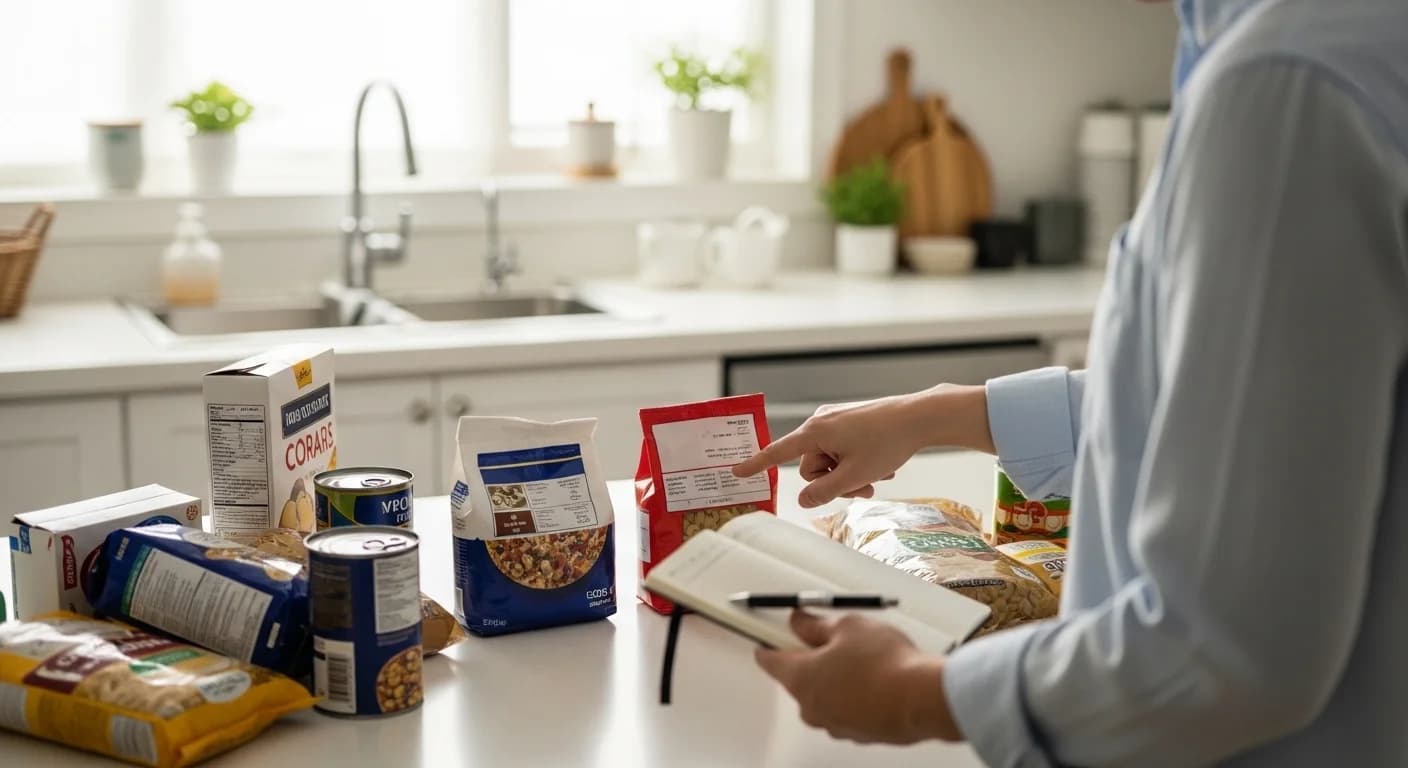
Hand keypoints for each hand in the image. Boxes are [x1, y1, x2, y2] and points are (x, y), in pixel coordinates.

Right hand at [733, 384, 992, 507]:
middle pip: (811, 466)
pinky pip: (843, 448)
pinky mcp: (850, 420)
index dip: (756, 464)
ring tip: (876, 476)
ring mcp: (836, 420)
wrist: (920, 416)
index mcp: (815, 432)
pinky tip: (880, 463)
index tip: (737, 472)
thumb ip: (824, 492)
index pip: (777, 453)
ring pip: (830, 460)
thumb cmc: (887, 443)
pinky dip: (857, 461)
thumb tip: (803, 499)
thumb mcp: (854, 475)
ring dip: (849, 474)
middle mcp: (820, 422)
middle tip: (862, 487)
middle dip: (833, 481)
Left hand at [755, 610, 961, 743]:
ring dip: (836, 677)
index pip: (769, 660)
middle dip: (811, 658)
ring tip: (864, 658)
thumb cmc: (885, 664)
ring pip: (825, 694)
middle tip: (832, 638)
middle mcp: (811, 707)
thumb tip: (800, 622)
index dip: (768, 642)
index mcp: (800, 678)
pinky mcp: (858, 733)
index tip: (767, 634)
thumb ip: (816, 625)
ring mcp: (834, 724)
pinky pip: (846, 708)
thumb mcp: (847, 626)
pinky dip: (855, 695)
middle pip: (798, 678)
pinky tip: (876, 679)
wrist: (922, 699)